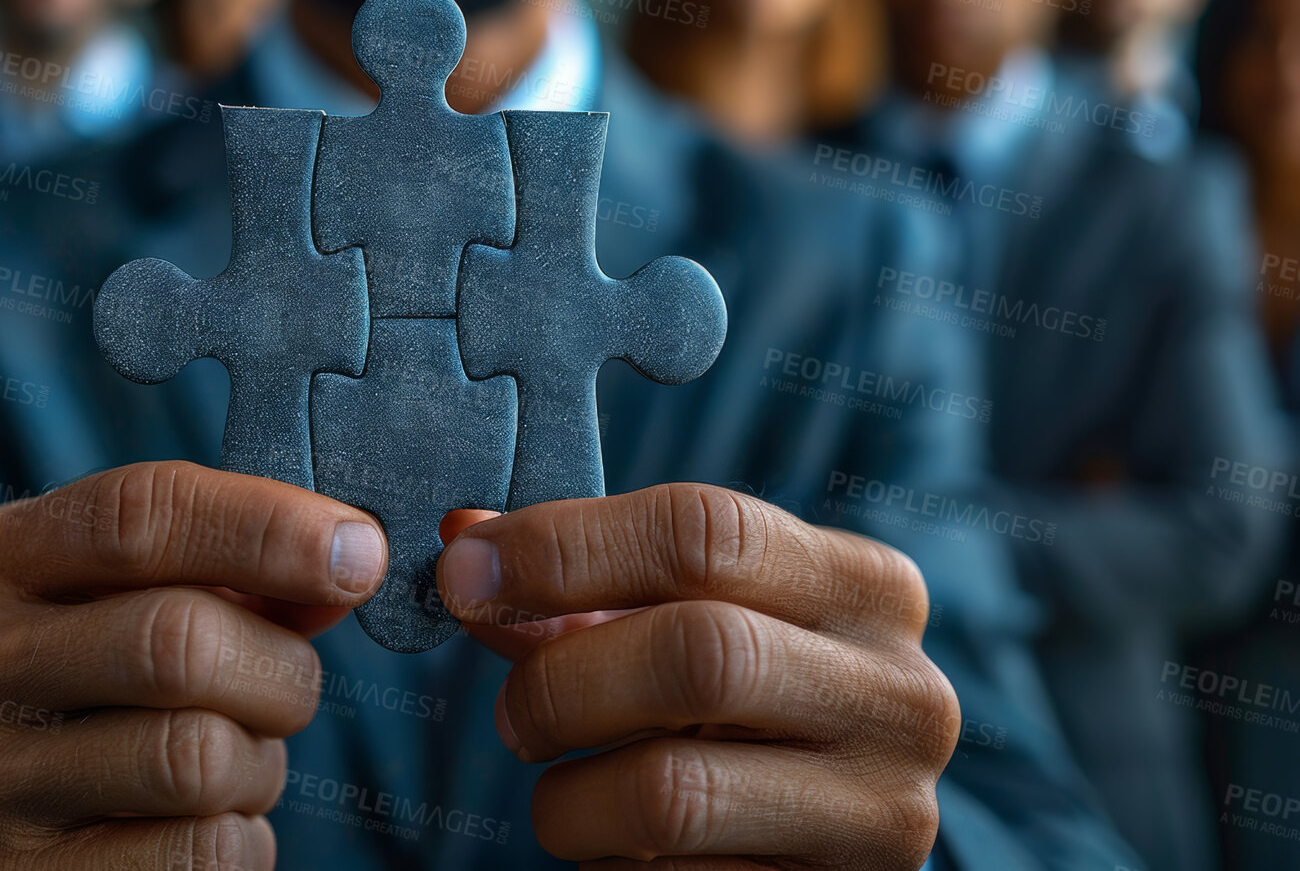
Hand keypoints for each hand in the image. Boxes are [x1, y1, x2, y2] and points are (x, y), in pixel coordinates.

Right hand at [0, 461, 387, 868]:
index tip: (358, 554)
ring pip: (193, 754)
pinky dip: (239, 834)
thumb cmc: (128, 676)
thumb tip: (345, 559)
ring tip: (235, 758)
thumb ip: (249, 566)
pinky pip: (200, 853)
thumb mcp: (166, 592)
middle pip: (174, 639)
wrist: (55, 820)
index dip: (267, 527)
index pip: (139, 512)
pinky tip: (203, 822)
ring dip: (258, 760)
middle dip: (276, 666)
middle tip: (291, 684)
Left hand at [437, 482, 958, 869]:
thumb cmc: (739, 710)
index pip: (706, 530)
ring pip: (674, 789)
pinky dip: (612, 863)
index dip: (566, 545)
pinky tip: (623, 848)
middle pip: (700, 653)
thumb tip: (465, 545)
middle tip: (509, 714)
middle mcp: (901, 691)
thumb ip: (582, 592)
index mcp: (867, 585)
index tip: (467, 571)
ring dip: (570, 798)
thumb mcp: (682, 627)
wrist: (825, 853)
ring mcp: (885, 811)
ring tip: (560, 798)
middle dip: (562, 682)